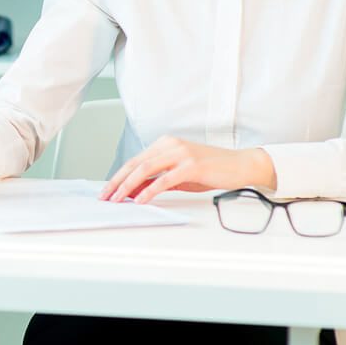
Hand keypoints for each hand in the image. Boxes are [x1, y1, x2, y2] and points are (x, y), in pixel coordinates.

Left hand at [100, 136, 275, 204]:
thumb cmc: (211, 171)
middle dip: (116, 181)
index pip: (135, 161)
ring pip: (145, 169)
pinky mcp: (191, 165)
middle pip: (135, 163)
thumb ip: (157, 181)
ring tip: (117, 199)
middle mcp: (170, 145)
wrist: (241, 165)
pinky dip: (149, 190)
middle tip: (104, 197)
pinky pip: (164, 179)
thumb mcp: (179, 176)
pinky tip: (140, 200)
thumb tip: (134, 192)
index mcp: (165, 144)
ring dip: (127, 186)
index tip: (106, 191)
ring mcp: (180, 154)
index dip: (118, 176)